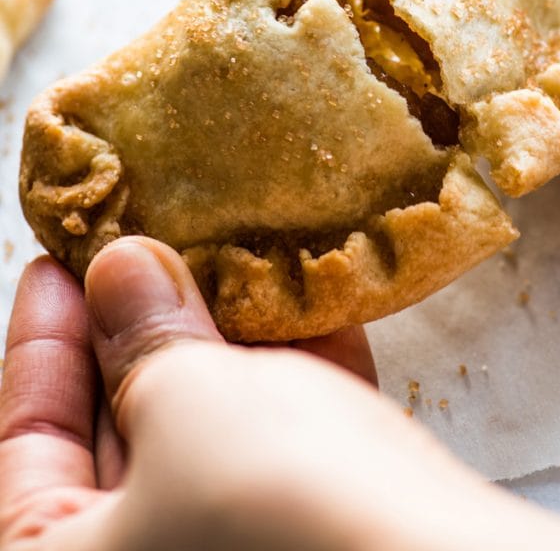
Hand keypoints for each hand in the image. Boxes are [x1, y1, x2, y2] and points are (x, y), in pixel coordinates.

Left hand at [0, 239, 559, 550]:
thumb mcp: (187, 407)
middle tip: (143, 242)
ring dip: (227, 345)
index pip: (26, 446)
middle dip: (139, 330)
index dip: (40, 342)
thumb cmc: (280, 513)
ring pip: (216, 437)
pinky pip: (293, 449)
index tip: (61, 260)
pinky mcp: (325, 538)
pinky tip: (308, 302)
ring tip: (223, 254)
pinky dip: (298, 380)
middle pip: (121, 435)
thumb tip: (120, 268)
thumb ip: (143, 335)